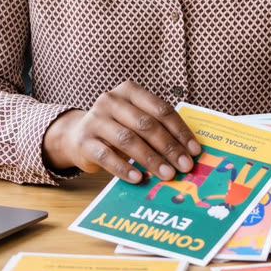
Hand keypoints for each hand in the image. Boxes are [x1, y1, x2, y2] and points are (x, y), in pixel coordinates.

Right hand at [42, 81, 201, 183]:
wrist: (76, 136)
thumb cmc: (117, 128)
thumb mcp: (136, 121)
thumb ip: (157, 129)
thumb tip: (187, 152)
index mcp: (129, 91)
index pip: (160, 109)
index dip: (180, 130)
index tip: (194, 150)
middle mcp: (111, 101)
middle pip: (146, 125)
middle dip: (169, 147)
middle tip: (185, 166)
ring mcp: (95, 120)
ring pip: (128, 140)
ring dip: (151, 159)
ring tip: (167, 174)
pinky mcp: (84, 141)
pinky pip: (107, 156)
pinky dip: (124, 169)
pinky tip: (139, 178)